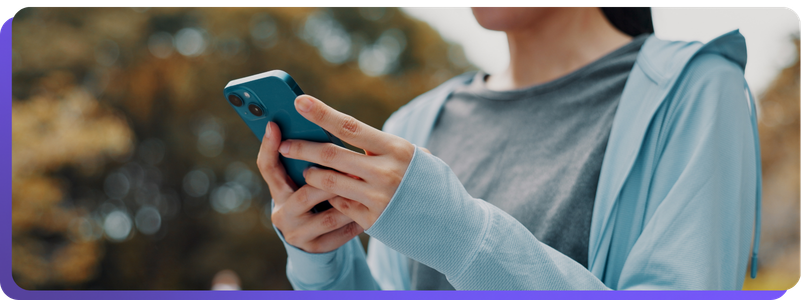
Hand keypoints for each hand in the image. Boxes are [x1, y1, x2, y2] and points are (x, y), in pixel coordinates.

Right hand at [257, 121, 363, 252]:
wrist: (315, 236)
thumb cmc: (315, 196)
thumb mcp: (305, 179)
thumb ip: (310, 160)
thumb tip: (322, 127)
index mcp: (278, 190)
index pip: (268, 167)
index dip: (269, 146)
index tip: (274, 124)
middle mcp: (282, 213)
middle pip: (304, 195)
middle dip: (331, 182)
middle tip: (354, 169)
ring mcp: (297, 233)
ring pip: (327, 218)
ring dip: (350, 203)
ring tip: (368, 190)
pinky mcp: (315, 248)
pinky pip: (340, 235)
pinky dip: (355, 223)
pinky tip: (372, 212)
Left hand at [277, 95, 427, 230]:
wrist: (454, 227)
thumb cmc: (433, 186)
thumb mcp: (417, 159)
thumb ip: (386, 150)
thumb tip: (353, 139)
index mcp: (397, 149)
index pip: (349, 126)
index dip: (321, 113)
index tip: (300, 102)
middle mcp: (385, 172)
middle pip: (331, 155)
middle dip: (303, 148)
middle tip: (286, 144)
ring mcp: (377, 198)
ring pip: (329, 182)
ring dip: (312, 175)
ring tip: (305, 170)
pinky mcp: (372, 220)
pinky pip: (340, 205)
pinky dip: (333, 197)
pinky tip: (330, 195)